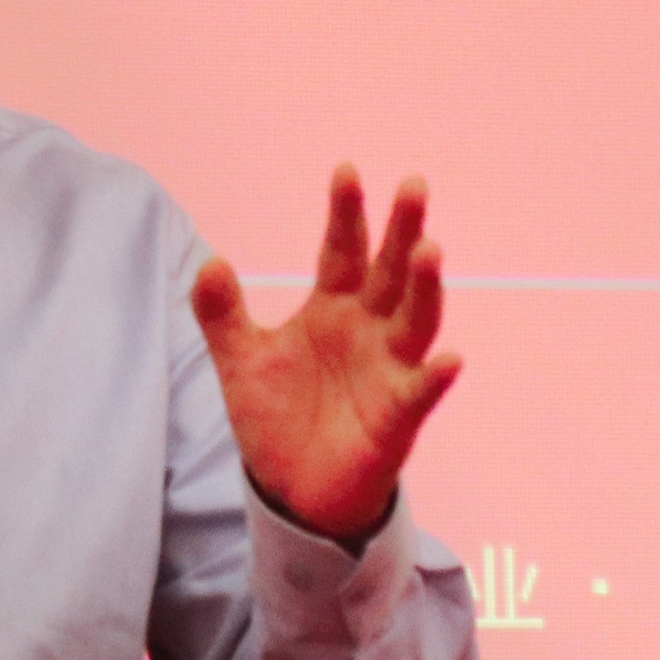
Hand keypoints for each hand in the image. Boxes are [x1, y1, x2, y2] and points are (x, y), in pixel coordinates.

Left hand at [191, 166, 461, 544]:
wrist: (292, 490)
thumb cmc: (276, 419)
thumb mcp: (240, 361)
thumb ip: (221, 313)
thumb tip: (209, 261)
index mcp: (332, 308)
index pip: (341, 250)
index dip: (345, 212)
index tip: (345, 170)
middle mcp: (368, 329)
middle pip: (389, 271)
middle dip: (401, 229)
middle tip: (413, 186)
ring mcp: (388, 368)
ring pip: (415, 319)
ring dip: (424, 287)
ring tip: (429, 251)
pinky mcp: (398, 415)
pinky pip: (421, 391)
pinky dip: (435, 376)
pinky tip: (450, 360)